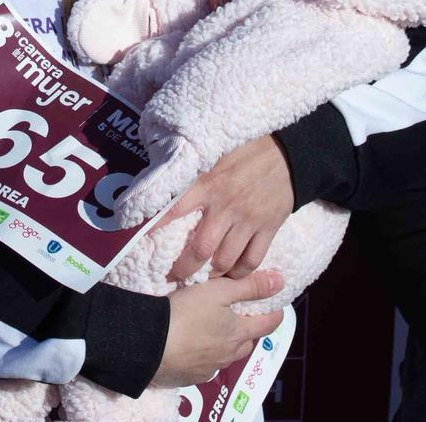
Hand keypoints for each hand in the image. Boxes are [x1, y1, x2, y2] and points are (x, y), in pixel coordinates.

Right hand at [151, 269, 284, 387]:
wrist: (148, 344)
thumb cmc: (185, 313)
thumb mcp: (218, 291)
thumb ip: (249, 286)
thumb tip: (280, 283)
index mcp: (238, 333)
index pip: (269, 324)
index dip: (274, 311)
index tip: (270, 301)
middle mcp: (228, 355)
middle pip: (247, 341)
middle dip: (246, 328)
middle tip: (234, 312)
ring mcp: (209, 368)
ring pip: (226, 354)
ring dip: (223, 342)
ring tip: (208, 327)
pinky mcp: (189, 376)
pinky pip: (204, 365)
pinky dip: (203, 354)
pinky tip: (189, 344)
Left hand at [162, 135, 292, 281]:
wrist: (288, 151)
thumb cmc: (245, 148)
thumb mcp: (212, 150)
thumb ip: (189, 164)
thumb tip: (157, 163)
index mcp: (206, 184)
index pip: (173, 210)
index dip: (154, 227)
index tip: (137, 239)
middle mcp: (225, 205)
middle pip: (200, 250)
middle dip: (183, 269)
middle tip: (173, 275)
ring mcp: (248, 219)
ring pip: (225, 260)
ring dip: (211, 273)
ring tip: (202, 277)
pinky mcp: (268, 227)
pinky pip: (252, 260)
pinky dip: (240, 272)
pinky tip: (231, 272)